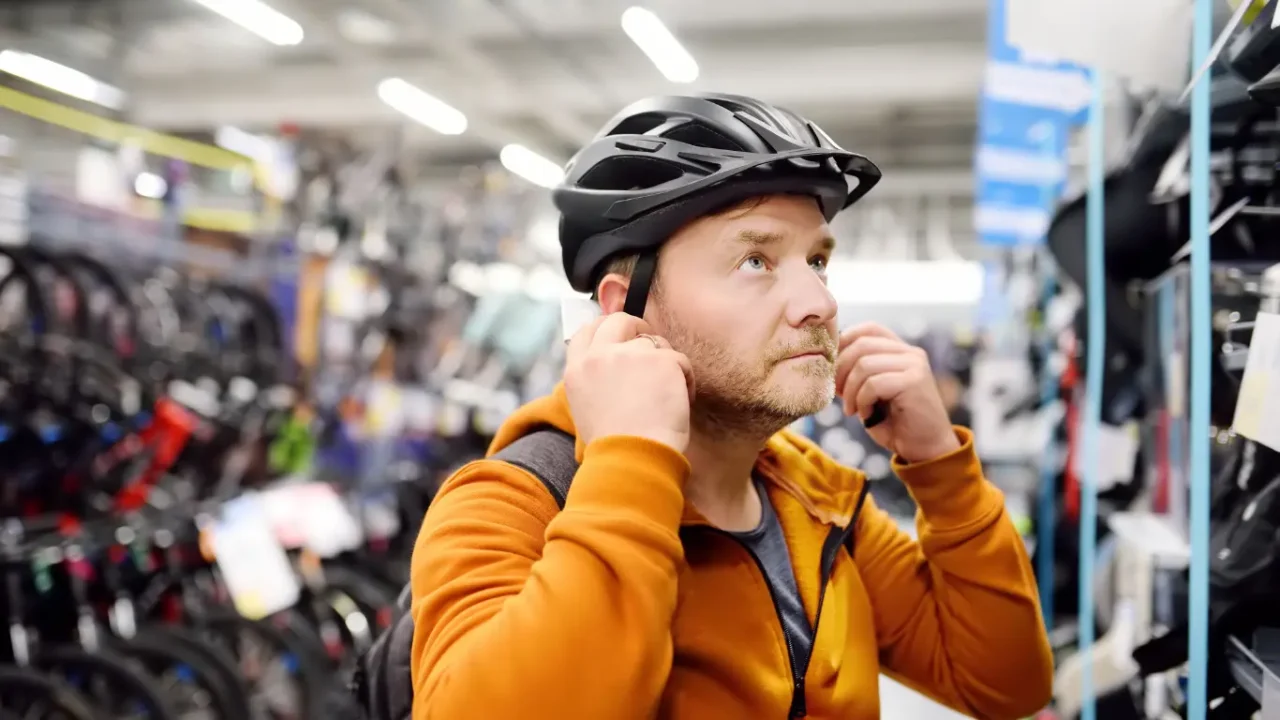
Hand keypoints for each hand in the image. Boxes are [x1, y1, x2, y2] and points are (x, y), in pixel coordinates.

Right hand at [564, 313, 694, 453]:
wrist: (633, 460)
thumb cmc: (615, 447)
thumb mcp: (588, 409)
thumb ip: (597, 381)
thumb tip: (617, 369)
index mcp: (576, 371)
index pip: (586, 331)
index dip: (605, 328)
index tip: (620, 335)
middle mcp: (599, 356)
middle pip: (618, 321)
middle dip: (637, 328)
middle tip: (652, 348)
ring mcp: (630, 355)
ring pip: (654, 342)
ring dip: (665, 363)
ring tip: (667, 395)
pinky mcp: (661, 360)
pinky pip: (679, 359)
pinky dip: (685, 379)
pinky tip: (681, 401)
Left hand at [834, 323, 960, 462]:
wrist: (926, 449)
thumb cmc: (895, 423)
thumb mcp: (870, 393)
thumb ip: (857, 373)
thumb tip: (829, 362)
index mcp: (900, 351)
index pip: (867, 329)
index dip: (844, 344)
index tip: (834, 371)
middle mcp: (910, 353)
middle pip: (861, 344)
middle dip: (841, 370)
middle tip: (838, 394)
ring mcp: (915, 365)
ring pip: (864, 364)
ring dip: (851, 391)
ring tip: (853, 409)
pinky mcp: (915, 382)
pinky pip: (874, 383)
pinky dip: (862, 400)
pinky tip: (866, 414)